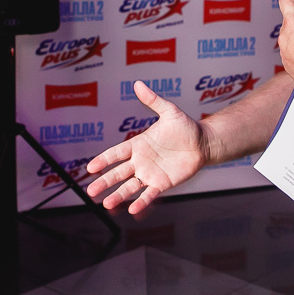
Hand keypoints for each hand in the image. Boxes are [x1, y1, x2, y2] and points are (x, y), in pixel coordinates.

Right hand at [85, 81, 209, 213]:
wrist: (203, 143)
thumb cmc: (186, 127)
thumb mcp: (169, 111)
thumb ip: (153, 101)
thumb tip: (138, 84)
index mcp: (138, 144)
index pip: (116, 153)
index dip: (103, 160)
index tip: (90, 168)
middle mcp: (140, 161)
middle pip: (118, 173)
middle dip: (104, 182)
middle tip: (90, 191)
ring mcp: (150, 173)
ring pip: (130, 186)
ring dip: (118, 195)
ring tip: (106, 204)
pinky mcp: (162, 183)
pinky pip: (149, 194)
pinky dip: (141, 202)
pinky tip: (132, 209)